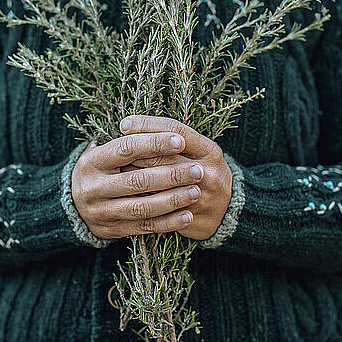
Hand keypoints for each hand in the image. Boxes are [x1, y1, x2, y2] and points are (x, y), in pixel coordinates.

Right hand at [71, 128, 208, 239]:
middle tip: (197, 170)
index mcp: (93, 161)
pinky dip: (167, 223)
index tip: (180, 141)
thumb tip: (169, 131)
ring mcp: (101, 211)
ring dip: (173, 200)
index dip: (154, 143)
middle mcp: (93, 187)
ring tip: (195, 191)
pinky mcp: (111, 230)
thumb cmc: (100, 170)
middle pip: (138, 180)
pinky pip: (143, 227)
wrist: (72, 204)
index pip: (126, 148)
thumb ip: (130, 142)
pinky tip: (187, 215)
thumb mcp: (104, 152)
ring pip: (142, 207)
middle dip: (171, 175)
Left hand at [119, 115, 232, 240]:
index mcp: (210, 150)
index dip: (148, 124)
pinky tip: (127, 194)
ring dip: (135, 175)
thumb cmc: (203, 171)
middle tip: (114, 150)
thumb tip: (130, 127)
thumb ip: (172, 139)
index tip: (124, 123)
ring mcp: (202, 197)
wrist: (228, 210)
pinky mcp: (193, 218)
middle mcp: (209, 172)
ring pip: (161, 184)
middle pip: (165, 157)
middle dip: (136, 152)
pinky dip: (143, 199)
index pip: (176, 130)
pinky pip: (162, 209)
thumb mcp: (198, 151)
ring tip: (117, 170)